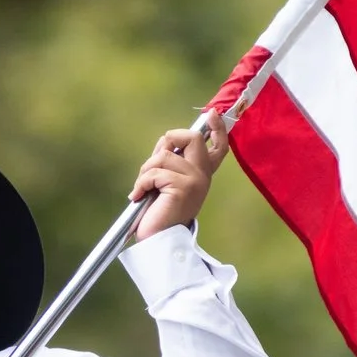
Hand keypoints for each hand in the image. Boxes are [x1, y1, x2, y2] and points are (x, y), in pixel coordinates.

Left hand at [130, 112, 226, 239]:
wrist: (161, 241)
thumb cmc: (160, 214)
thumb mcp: (169, 183)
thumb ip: (172, 162)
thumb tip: (166, 143)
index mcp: (202, 174)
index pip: (218, 147)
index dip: (217, 128)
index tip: (212, 114)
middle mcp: (203, 175)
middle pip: (191, 137)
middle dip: (165, 142)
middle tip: (153, 165)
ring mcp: (196, 180)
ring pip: (164, 155)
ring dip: (145, 171)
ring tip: (143, 190)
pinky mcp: (183, 187)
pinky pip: (154, 173)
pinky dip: (140, 184)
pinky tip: (138, 197)